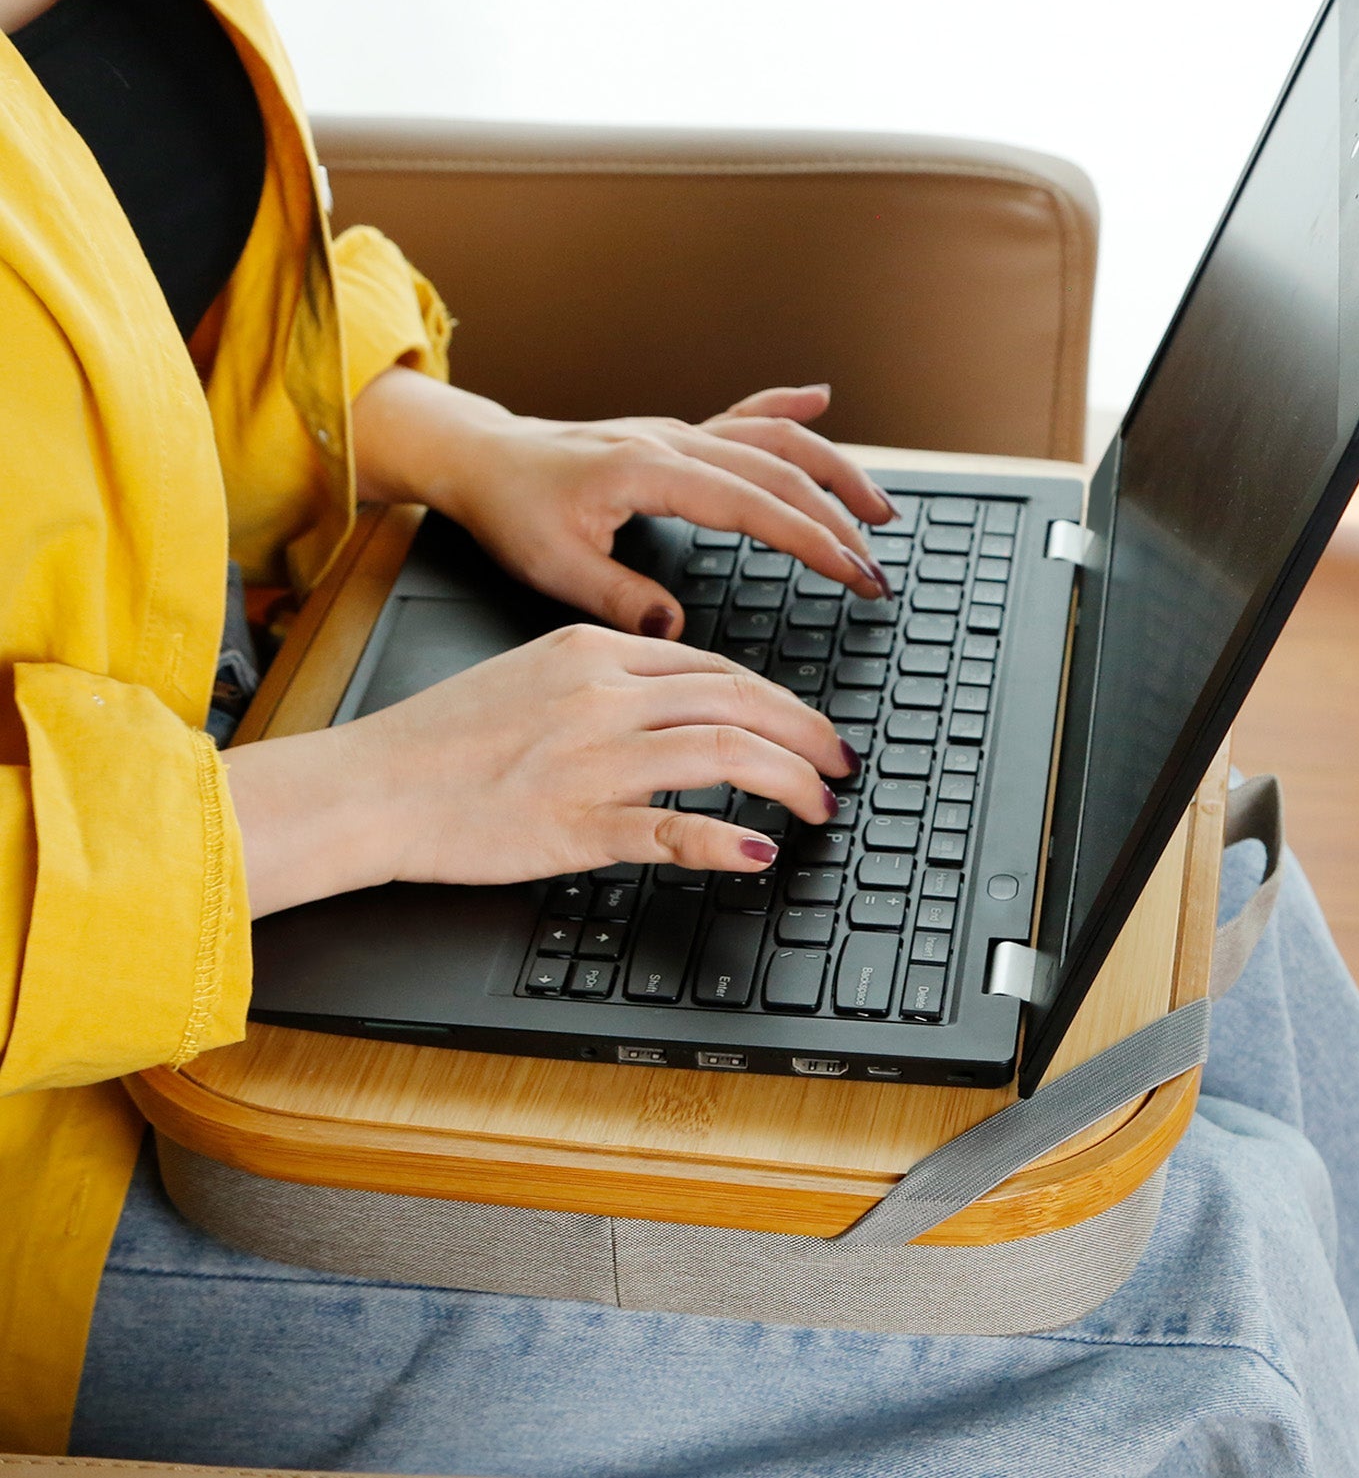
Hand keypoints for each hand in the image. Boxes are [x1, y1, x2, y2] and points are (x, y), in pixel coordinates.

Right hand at [225, 624, 858, 915]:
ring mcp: (593, 759)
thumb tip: (675, 701)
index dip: (777, 699)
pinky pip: (670, 827)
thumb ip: (605, 681)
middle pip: (737, 699)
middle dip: (805, 732)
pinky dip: (724, 838)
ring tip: (818, 803)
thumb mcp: (531, 675)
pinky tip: (757, 850)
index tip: (805, 725)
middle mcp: (603, 695)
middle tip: (839, 762)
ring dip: (787, 778)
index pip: (714, 667)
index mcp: (592, 653)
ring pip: (722, 751)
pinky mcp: (575, 823)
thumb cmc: (441, 738)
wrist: (372, 784)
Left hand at [352, 373, 899, 637]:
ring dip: (832, 470)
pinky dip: (786, 408)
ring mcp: (678, 433)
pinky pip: (742, 415)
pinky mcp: (675, 436)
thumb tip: (674, 628)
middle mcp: (674, 442)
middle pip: (780, 474)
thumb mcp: (552, 566)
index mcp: (650, 471)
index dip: (811, 541)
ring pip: (774, 440)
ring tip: (877, 509)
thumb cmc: (512, 508)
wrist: (483, 459)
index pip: (753, 506)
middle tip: (875, 571)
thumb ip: (618, 598)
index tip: (852, 572)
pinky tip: (820, 399)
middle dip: (838, 522)